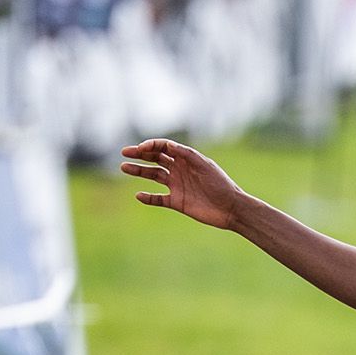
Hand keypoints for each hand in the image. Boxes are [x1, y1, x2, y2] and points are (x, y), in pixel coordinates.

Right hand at [122, 139, 249, 229]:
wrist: (231, 208)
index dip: (151, 145)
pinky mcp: (177, 202)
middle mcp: (180, 170)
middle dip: (140, 154)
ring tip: (124, 167)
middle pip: (155, 159)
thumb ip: (186, 155)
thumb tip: (168, 145)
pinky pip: (158, 198)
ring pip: (153, 176)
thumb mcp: (204, 166)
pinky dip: (148, 197)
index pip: (164, 148)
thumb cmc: (220, 184)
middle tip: (125, 153)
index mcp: (186, 159)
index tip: (140, 149)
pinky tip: (139, 195)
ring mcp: (177, 186)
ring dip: (139, 171)